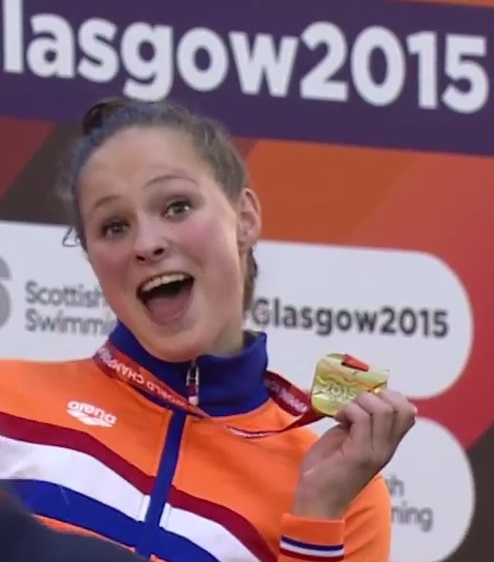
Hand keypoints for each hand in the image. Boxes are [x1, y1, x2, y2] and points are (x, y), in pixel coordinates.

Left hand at [293, 388, 415, 518]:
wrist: (316, 501)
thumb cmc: (327, 469)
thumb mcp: (347, 438)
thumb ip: (357, 422)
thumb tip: (356, 399)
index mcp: (386, 443)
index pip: (408, 412)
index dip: (389, 396)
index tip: (364, 399)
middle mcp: (387, 448)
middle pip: (403, 408)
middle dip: (377, 395)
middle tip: (355, 404)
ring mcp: (375, 452)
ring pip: (383, 410)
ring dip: (360, 402)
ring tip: (344, 412)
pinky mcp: (359, 454)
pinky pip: (361, 419)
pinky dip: (348, 410)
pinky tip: (337, 418)